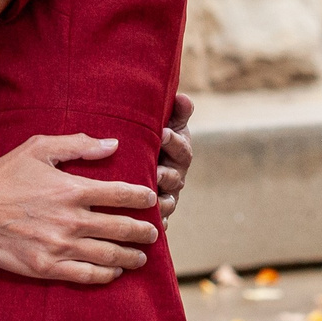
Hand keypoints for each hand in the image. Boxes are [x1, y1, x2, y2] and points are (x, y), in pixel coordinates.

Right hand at [0, 134, 161, 285]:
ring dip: (131, 256)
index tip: (152, 199)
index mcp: (72, 189)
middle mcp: (71, 220)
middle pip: (121, 228)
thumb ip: (78, 144)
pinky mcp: (48, 267)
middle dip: (144, 231)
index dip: (142, 197)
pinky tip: (115, 272)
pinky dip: (106, 275)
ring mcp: (60, 246)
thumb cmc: (4, 176)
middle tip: (154, 232)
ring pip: (109, 255)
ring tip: (141, 256)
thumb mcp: (38, 149)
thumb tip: (113, 144)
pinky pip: (87, 276)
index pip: (120, 194)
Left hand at [157, 93, 194, 220]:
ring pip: (169, 201)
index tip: (163, 133)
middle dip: (166, 174)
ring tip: (151, 200)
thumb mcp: (163, 122)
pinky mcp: (157, 213)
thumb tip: (183, 98)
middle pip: (175, 177)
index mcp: (178, 152)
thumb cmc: (149, 136)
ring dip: (161, 201)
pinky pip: (160, 221)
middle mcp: (176, 175)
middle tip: (155, 172)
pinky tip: (146, 223)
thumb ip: (175, 112)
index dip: (174, 141)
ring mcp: (168, 196)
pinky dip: (156, 223)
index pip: (181, 147)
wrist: (138, 160)